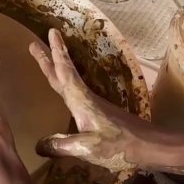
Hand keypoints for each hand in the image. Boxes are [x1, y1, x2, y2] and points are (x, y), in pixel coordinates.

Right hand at [29, 29, 148, 172]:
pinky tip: (65, 89)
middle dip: (51, 56)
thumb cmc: (118, 145)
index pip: (63, 73)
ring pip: (69, 79)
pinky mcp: (97, 112)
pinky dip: (65, 81)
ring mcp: (92, 103)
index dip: (54, 55)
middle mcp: (85, 97)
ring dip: (57, 66)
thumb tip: (37, 145)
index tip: (48, 35)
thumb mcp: (86, 148)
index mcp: (80, 101)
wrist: (148, 145)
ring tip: (47, 58)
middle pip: (64, 72)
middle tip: (35, 43)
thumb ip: (61, 146)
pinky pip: (75, 90)